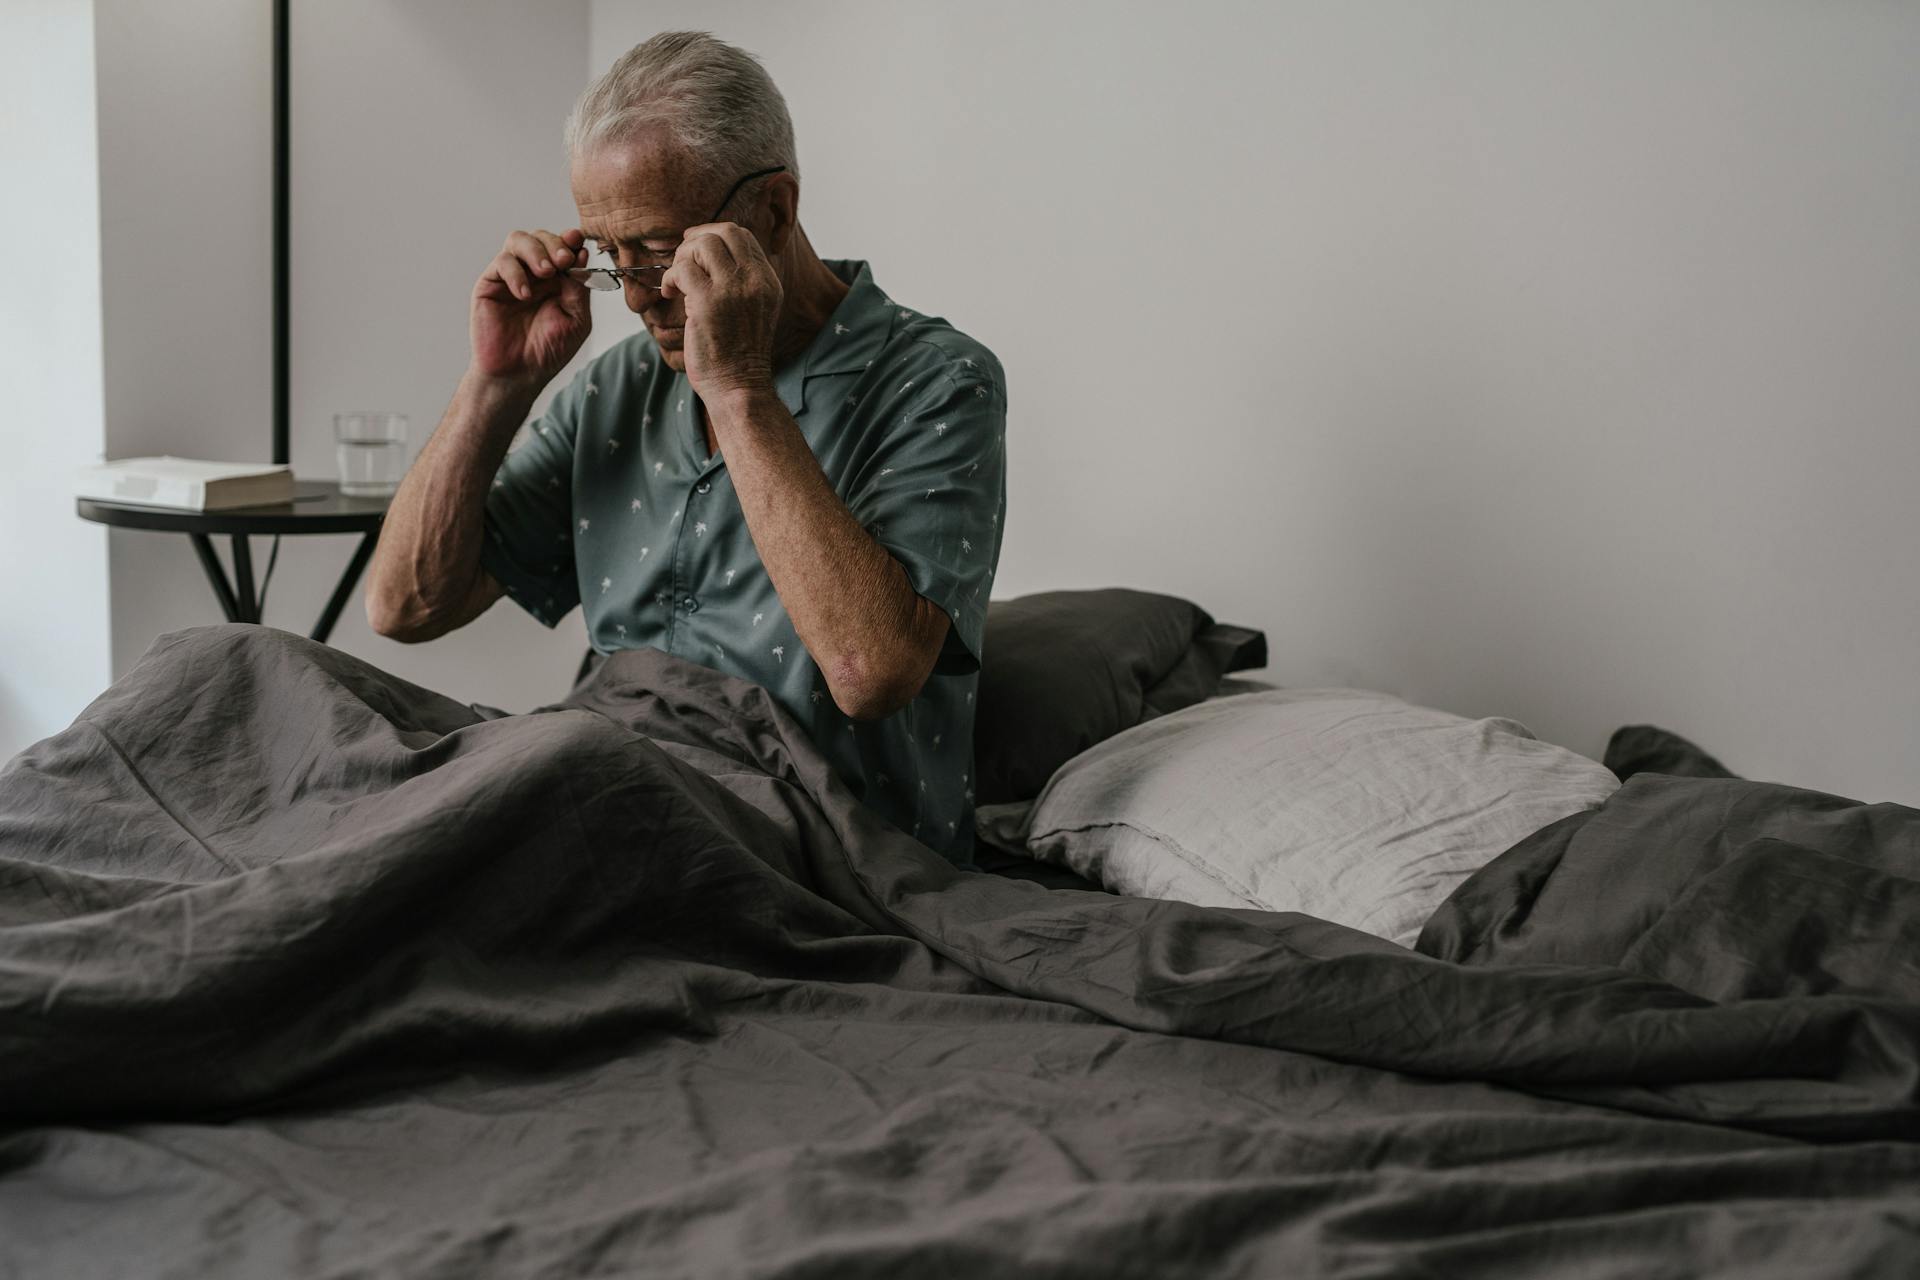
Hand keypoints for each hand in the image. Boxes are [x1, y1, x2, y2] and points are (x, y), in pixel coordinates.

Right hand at [470, 228, 592, 389]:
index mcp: (560, 279)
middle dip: (555, 243)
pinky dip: (516, 272)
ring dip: (535, 250)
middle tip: (564, 260)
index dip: (571, 239)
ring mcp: (513, 275)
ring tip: (546, 272)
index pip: (565, 246)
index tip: (577, 242)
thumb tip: (580, 254)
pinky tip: (524, 294)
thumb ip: (579, 288)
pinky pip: (502, 262)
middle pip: (542, 236)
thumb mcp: (577, 320)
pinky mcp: (491, 283)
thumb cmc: (548, 351)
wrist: (519, 373)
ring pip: (519, 240)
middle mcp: (535, 273)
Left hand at [658, 222, 782, 401]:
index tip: (695, 249)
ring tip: (677, 281)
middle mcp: (755, 280)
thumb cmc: (739, 354)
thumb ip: (742, 282)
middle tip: (683, 260)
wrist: (739, 386)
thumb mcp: (754, 310)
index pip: (742, 236)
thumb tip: (711, 254)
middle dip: (696, 240)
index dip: (713, 234)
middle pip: (723, 232)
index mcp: (768, 280)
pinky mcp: (708, 302)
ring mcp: (733, 290)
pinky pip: (682, 269)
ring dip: (682, 257)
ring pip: (702, 245)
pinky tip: (669, 293)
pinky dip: (670, 277)